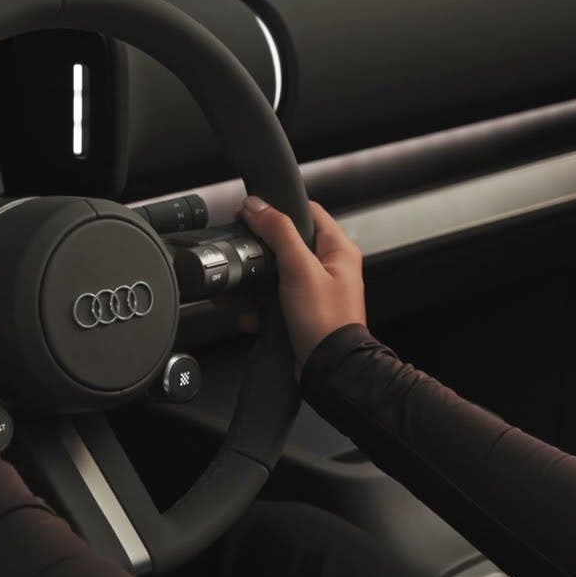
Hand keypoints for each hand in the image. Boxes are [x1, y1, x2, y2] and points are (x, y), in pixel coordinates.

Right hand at [238, 197, 366, 372]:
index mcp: (337, 249)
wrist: (329, 370)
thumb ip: (278, 232)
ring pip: (276, 273)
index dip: (278, 207)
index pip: (307, 211)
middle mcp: (328, 268)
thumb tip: (257, 206)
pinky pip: (273, 300)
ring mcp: (314, 291)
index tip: (252, 211)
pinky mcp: (300, 312)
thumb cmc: (326, 322)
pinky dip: (257, 306)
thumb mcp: (299, 268)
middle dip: (260, 248)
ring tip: (238, 285)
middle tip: (241, 248)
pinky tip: (247, 313)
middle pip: (287, 242)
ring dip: (254, 280)